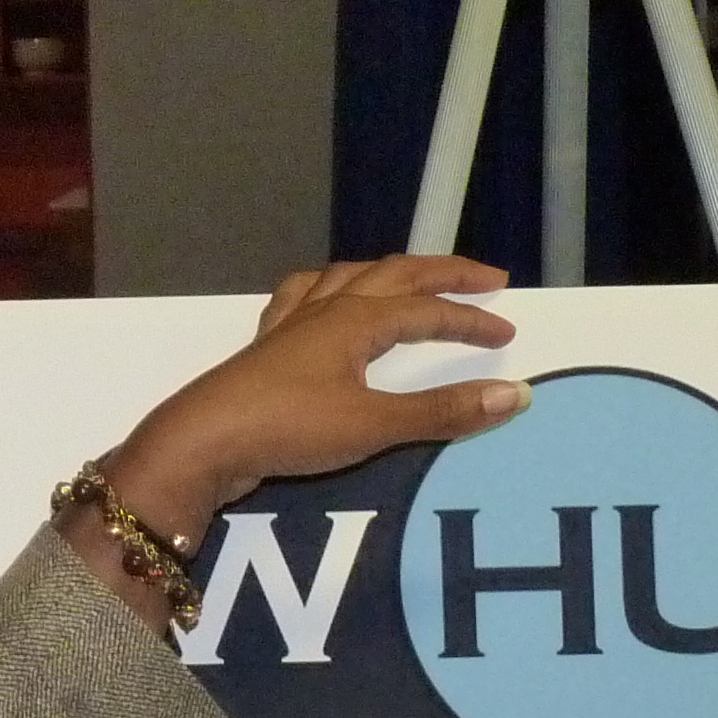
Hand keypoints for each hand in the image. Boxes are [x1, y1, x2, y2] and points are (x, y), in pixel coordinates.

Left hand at [59, 256, 523, 626]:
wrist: (202, 443)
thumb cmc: (288, 429)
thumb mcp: (374, 426)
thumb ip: (443, 412)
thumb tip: (515, 394)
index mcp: (355, 320)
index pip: (428, 311)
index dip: (471, 319)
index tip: (508, 331)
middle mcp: (325, 310)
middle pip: (393, 275)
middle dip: (442, 274)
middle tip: (486, 278)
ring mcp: (291, 326)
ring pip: (347, 278)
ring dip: (387, 273)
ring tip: (410, 279)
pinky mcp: (265, 349)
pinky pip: (303, 299)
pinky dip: (328, 291)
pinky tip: (325, 302)